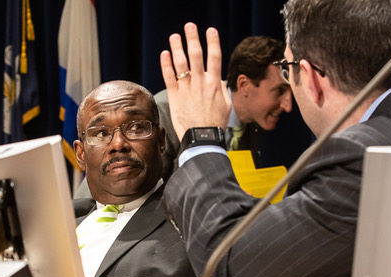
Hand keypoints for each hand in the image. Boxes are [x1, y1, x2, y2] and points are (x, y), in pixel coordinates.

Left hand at [160, 23, 230, 140]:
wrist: (202, 137)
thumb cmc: (215, 123)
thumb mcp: (226, 104)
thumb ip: (221, 89)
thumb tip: (218, 80)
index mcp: (214, 83)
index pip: (215, 57)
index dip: (212, 42)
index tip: (210, 30)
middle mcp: (200, 83)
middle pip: (196, 55)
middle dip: (193, 39)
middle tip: (190, 26)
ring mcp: (187, 89)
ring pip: (181, 63)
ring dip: (177, 47)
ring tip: (174, 36)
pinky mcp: (175, 96)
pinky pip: (169, 77)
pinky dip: (166, 65)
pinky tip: (164, 54)